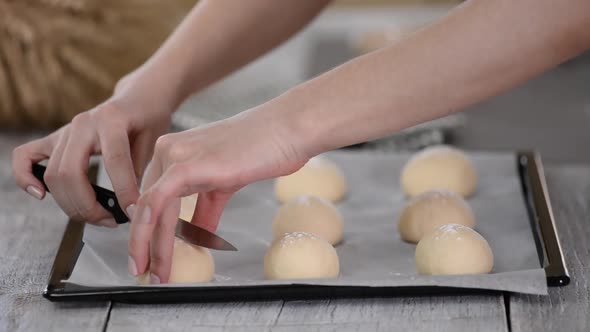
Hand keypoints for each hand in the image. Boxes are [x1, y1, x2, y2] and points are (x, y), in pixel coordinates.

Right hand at [12, 71, 172, 226]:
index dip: (124, 192)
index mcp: (112, 120)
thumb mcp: (155, 141)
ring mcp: (65, 130)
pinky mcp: (54, 137)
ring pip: (54, 174)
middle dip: (89, 206)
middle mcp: (83, 123)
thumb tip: (130, 207)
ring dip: (71, 204)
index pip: (115, 161)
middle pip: (71, 173)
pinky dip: (26, 177)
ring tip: (97, 216)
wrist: (138, 97)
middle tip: (111, 221)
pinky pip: (26, 157)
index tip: (134, 213)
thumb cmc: (149, 119)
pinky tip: (42, 196)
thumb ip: (141, 170)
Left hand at [127, 108, 308, 282]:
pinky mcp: (186, 165)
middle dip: (143, 243)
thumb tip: (197, 236)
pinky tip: (157, 255)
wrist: (287, 129)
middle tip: (145, 271)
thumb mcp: (225, 183)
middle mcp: (167, 150)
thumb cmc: (265, 149)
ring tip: (156, 274)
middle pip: (146, 205)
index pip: (151, 196)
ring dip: (149, 247)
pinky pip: (158, 203)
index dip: (147, 229)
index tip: (150, 255)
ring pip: (149, 209)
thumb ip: (205, 209)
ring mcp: (174, 156)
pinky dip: (152, 233)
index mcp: (175, 151)